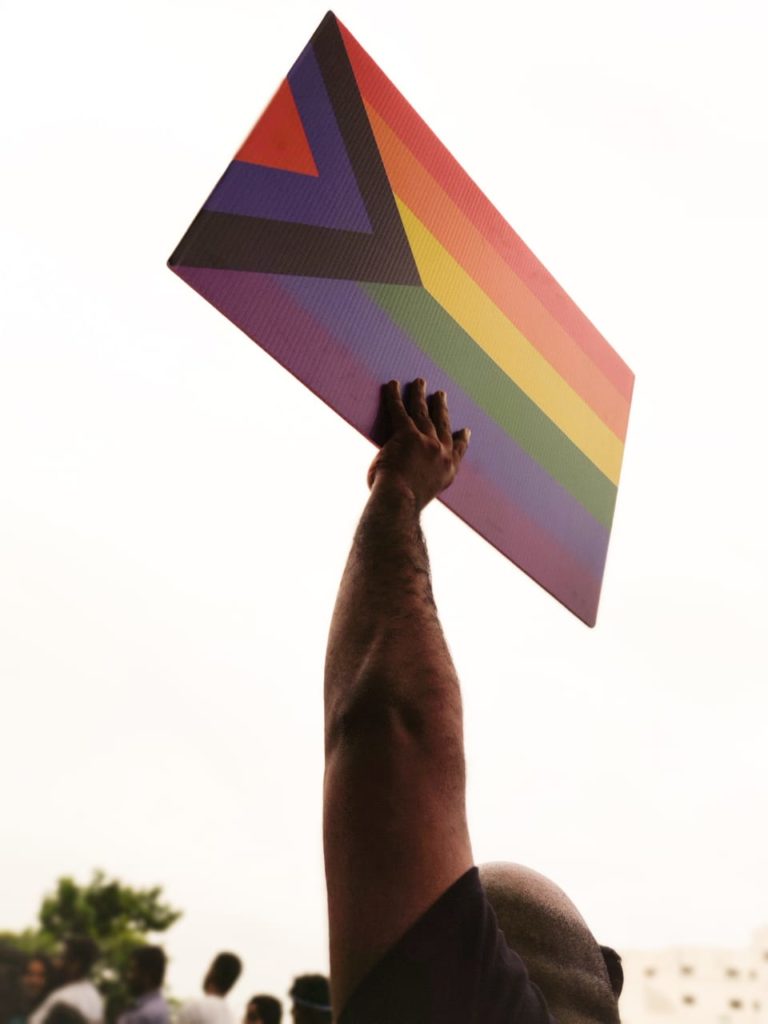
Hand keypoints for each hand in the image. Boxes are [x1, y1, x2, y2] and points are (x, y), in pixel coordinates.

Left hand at [367, 379, 470, 509]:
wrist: (400, 503)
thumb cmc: (403, 507)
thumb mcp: (420, 497)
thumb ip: (420, 483)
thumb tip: (407, 480)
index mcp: (447, 472)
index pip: (457, 451)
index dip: (461, 440)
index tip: (465, 431)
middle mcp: (441, 454)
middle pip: (442, 425)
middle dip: (441, 408)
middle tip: (441, 395)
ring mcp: (426, 442)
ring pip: (423, 413)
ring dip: (420, 395)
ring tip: (420, 382)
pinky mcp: (407, 435)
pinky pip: (399, 411)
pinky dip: (394, 396)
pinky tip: (392, 384)